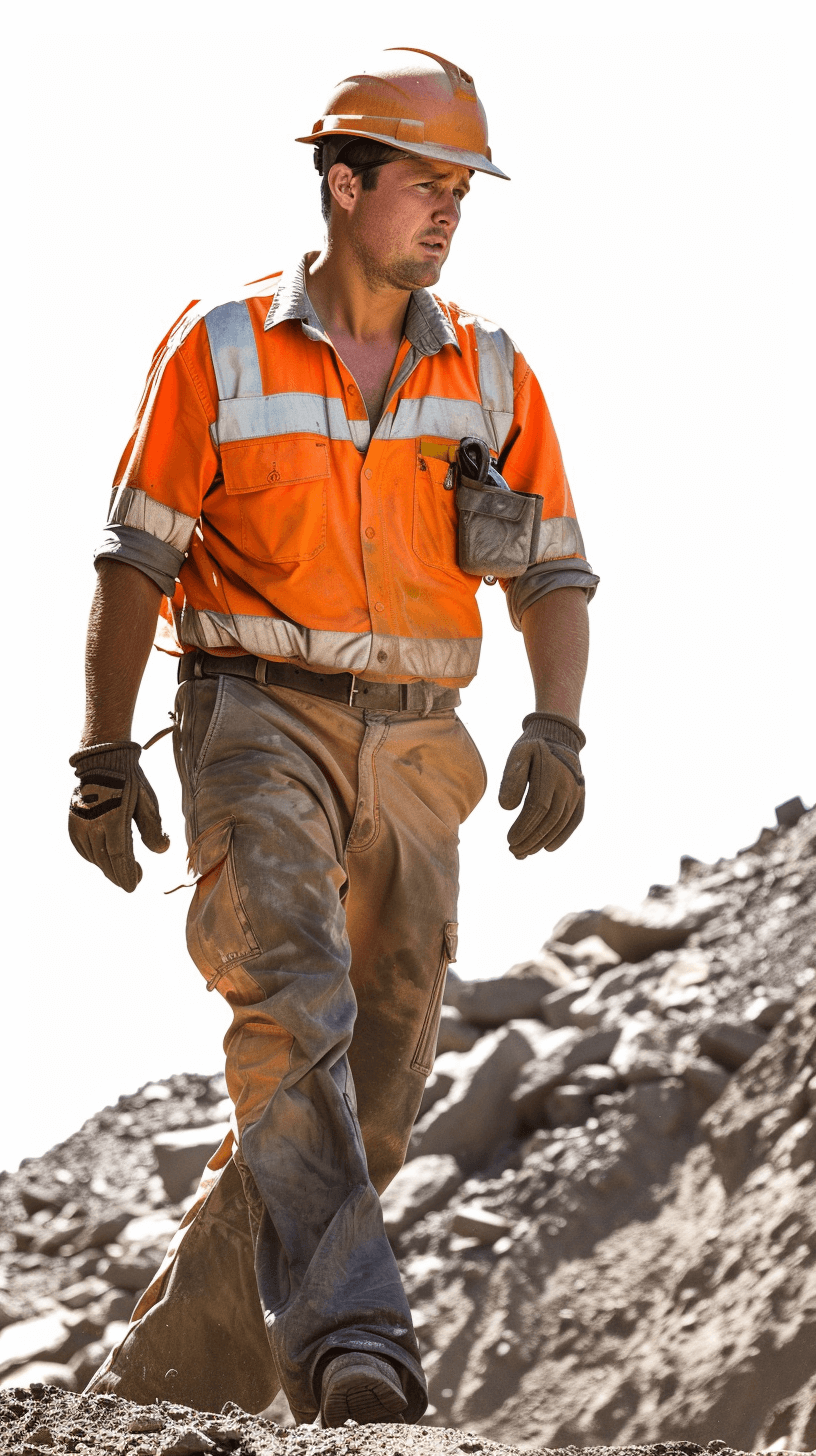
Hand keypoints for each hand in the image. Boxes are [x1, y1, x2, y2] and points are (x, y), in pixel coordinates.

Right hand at [68, 740, 168, 890]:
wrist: (102, 762)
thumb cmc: (130, 782)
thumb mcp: (147, 802)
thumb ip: (153, 828)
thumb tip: (162, 850)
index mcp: (113, 819)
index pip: (119, 856)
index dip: (126, 873)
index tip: (133, 885)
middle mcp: (92, 825)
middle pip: (105, 860)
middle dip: (119, 874)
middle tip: (132, 881)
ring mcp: (80, 825)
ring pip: (94, 857)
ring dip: (107, 867)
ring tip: (122, 870)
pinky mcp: (73, 824)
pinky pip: (83, 849)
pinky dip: (94, 857)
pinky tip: (104, 859)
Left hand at [499, 713, 584, 856]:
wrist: (558, 736)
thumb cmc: (533, 747)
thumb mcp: (518, 754)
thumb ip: (511, 778)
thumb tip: (507, 808)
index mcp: (550, 773)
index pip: (537, 808)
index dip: (524, 827)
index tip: (509, 839)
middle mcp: (568, 784)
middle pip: (550, 820)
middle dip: (531, 839)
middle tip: (513, 851)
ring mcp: (577, 791)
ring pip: (561, 823)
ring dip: (542, 841)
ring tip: (524, 853)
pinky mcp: (581, 796)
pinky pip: (574, 820)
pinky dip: (563, 836)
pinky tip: (547, 848)